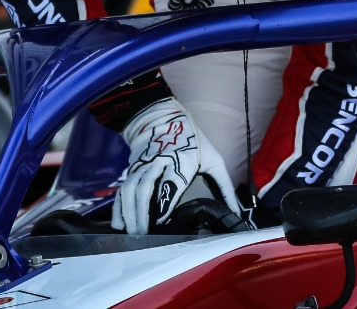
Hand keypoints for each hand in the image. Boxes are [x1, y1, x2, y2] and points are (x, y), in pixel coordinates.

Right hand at [111, 98, 238, 234]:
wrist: (161, 117)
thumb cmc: (192, 139)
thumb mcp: (213, 159)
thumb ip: (224, 187)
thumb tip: (236, 212)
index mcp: (180, 161)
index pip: (170, 185)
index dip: (164, 205)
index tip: (163, 225)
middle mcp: (157, 164)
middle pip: (145, 192)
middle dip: (143, 217)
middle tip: (146, 238)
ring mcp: (142, 167)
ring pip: (130, 192)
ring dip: (130, 214)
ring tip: (134, 235)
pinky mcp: (132, 170)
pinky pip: (122, 190)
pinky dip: (119, 208)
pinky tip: (120, 224)